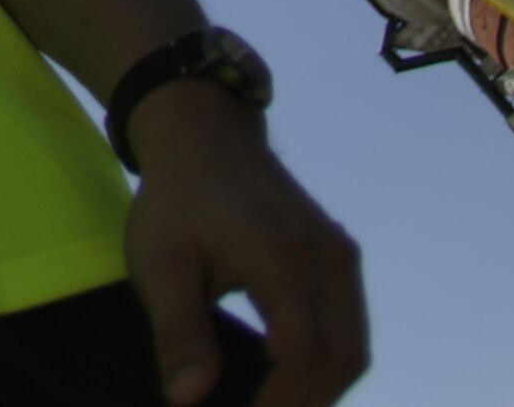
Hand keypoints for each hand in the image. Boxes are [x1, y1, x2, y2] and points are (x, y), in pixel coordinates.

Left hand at [122, 95, 364, 406]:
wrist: (203, 133)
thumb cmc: (176, 198)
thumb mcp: (160, 264)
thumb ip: (178, 334)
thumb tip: (189, 400)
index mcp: (283, 257)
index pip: (303, 356)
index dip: (281, 404)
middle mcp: (326, 256)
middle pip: (341, 358)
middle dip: (306, 404)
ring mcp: (339, 253)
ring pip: (354, 348)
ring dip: (323, 390)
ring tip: (275, 405)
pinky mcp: (339, 254)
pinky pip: (351, 326)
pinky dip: (330, 363)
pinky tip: (293, 382)